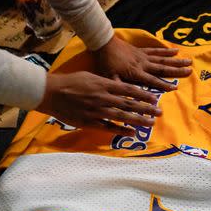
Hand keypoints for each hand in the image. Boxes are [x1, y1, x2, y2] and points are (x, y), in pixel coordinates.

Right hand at [36, 71, 162, 135]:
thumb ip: (105, 82)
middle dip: (146, 108)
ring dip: (138, 120)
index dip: (144, 95)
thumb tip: (118, 85)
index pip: (129, 90)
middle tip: (159, 113)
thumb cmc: (70, 82)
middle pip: (129, 103)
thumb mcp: (90, 76)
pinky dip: (121, 130)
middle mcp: (103, 97)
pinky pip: (108, 127)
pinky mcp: (90, 122)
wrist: (51, 92)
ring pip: (122, 116)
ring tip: (150, 123)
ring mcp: (97, 110)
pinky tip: (131, 133)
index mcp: (104, 84)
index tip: (155, 99)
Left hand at [92, 36, 191, 91]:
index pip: (152, 80)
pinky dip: (166, 51)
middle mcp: (143, 64)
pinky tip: (176, 51)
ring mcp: (144, 56)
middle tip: (190, 72)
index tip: (174, 88)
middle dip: (176, 71)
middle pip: (162, 68)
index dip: (162, 85)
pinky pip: (156, 51)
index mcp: (136, 72)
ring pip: (163, 59)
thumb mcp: (109, 78)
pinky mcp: (142, 50)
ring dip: (176, 61)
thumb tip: (127, 99)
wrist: (103, 43)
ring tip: (189, 62)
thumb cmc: (106, 63)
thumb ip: (119, 87)